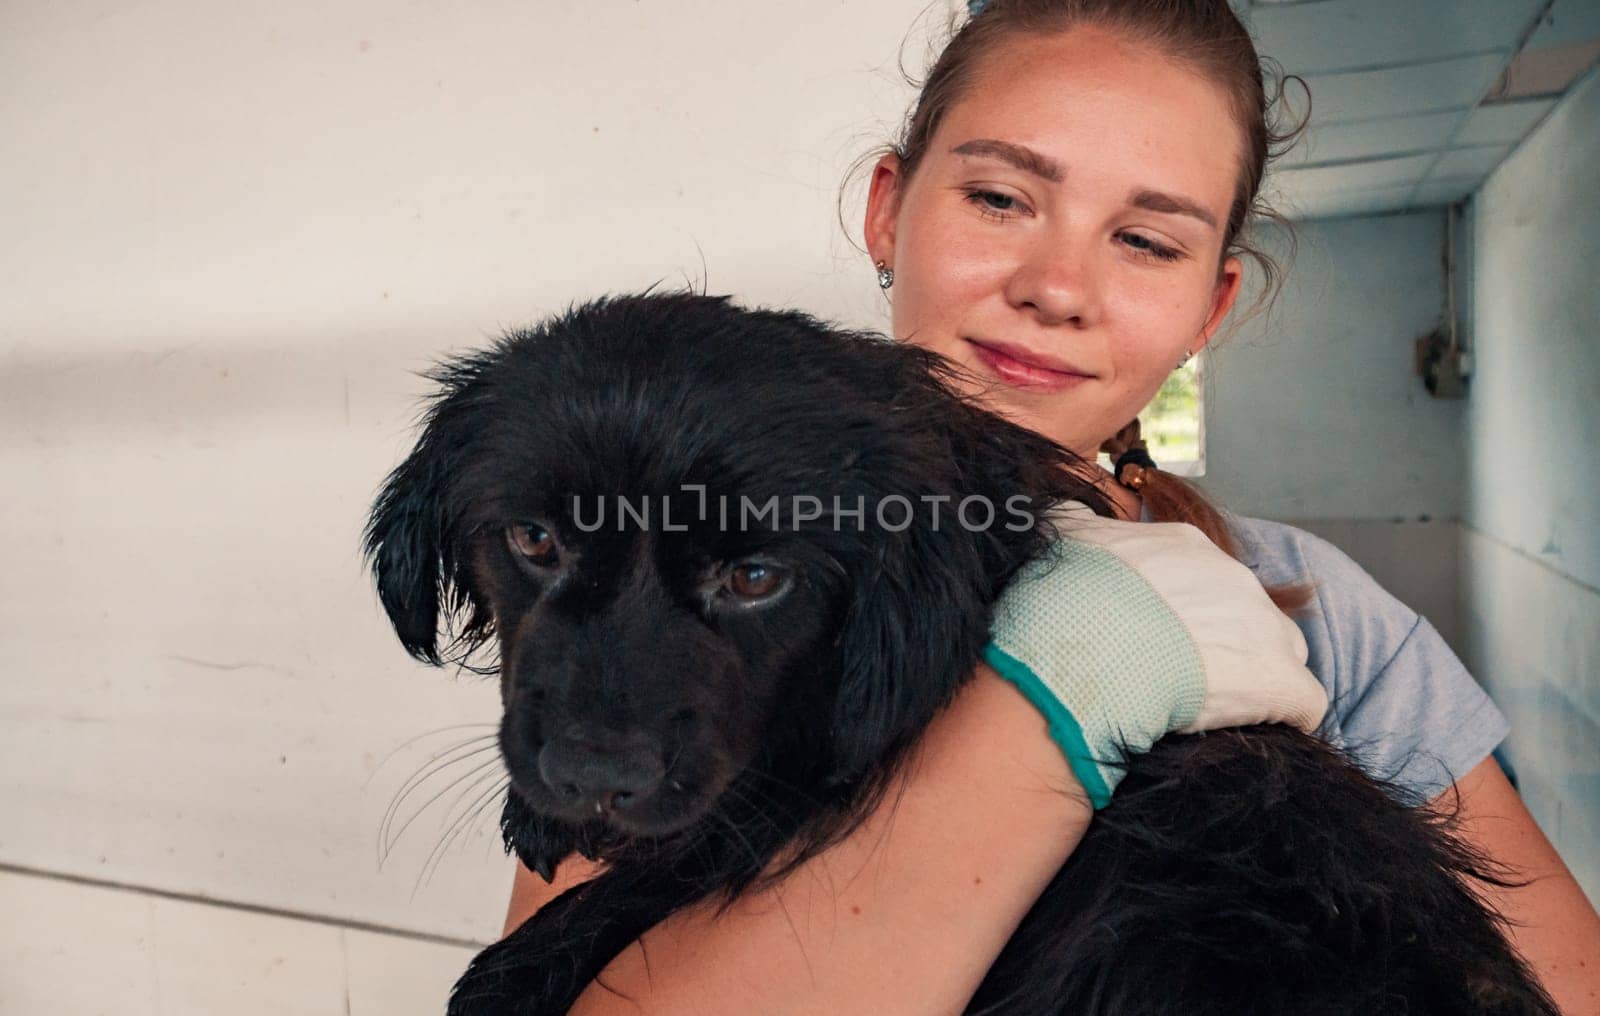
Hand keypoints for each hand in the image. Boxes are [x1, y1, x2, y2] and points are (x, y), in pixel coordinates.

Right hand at [985, 503, 1327, 806]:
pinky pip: (1303, 702)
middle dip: (1222, 642)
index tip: (1158, 638)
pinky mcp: (1280, 682)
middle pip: (1249, 612)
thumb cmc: (1067, 597)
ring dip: (1257, 676)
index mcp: (1185, 547)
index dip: (1186, 613)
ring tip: (1216, 707)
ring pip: (1283, 651)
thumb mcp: (1063, 538)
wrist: (1086, 647)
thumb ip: (1074, 521)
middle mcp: (1233, 578)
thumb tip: (1068, 509)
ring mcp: (1263, 628)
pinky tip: (1253, 732)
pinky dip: (1284, 717)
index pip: (1208, 578)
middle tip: (1179, 675)